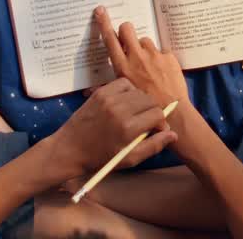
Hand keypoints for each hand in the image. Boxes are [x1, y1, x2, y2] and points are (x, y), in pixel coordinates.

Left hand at [41, 77, 176, 181]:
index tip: (157, 130)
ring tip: (136, 113)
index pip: (157, 114)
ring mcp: (109, 98)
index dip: (161, 123)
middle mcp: (120, 109)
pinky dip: (129, 91)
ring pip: (138, 91)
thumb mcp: (129, 159)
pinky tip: (125, 102)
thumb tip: (173, 134)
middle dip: (153, 111)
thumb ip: (153, 146)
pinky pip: (124, 83)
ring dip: (142, 101)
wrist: (69, 149)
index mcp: (128, 128)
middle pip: (150, 101)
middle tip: (147, 122)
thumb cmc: (100, 158)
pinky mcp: (100, 92)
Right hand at [94, 6, 189, 109]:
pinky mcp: (168, 57)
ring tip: (149, 66)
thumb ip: (105, 90)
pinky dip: (160, 59)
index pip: (109, 39)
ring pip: (145, 40)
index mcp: (122, 66)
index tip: (101, 10)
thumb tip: (87, 91)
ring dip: (144, 49)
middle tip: (128, 41)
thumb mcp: (121, 98)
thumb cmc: (142, 108)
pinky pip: (161, 51)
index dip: (104, 22)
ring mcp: (153, 55)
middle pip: (127, 29)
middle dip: (126, 31)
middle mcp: (136, 57)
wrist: (171, 112)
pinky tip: (162, 72)